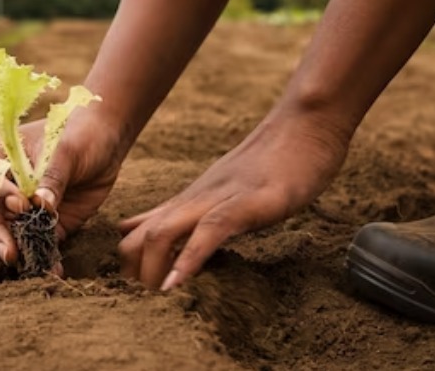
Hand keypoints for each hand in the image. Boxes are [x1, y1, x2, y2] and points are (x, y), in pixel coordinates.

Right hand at [0, 115, 124, 268]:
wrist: (105, 144)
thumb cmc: (80, 133)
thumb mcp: (68, 149)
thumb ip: (53, 175)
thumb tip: (42, 206)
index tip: (18, 203)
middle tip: (9, 250)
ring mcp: (14, 208)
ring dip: (9, 248)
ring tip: (21, 262)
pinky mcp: (37, 226)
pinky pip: (32, 246)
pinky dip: (40, 259)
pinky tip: (51, 269)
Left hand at [117, 112, 347, 289]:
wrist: (306, 125)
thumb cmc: (273, 161)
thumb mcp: (225, 190)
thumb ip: (194, 210)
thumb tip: (158, 228)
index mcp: (190, 201)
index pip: (137, 234)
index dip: (128, 269)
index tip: (133, 299)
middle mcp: (195, 200)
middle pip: (139, 238)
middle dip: (132, 277)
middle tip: (140, 309)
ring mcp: (218, 199)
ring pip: (163, 233)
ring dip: (152, 272)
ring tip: (150, 304)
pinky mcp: (247, 202)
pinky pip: (209, 230)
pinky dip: (189, 259)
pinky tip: (178, 284)